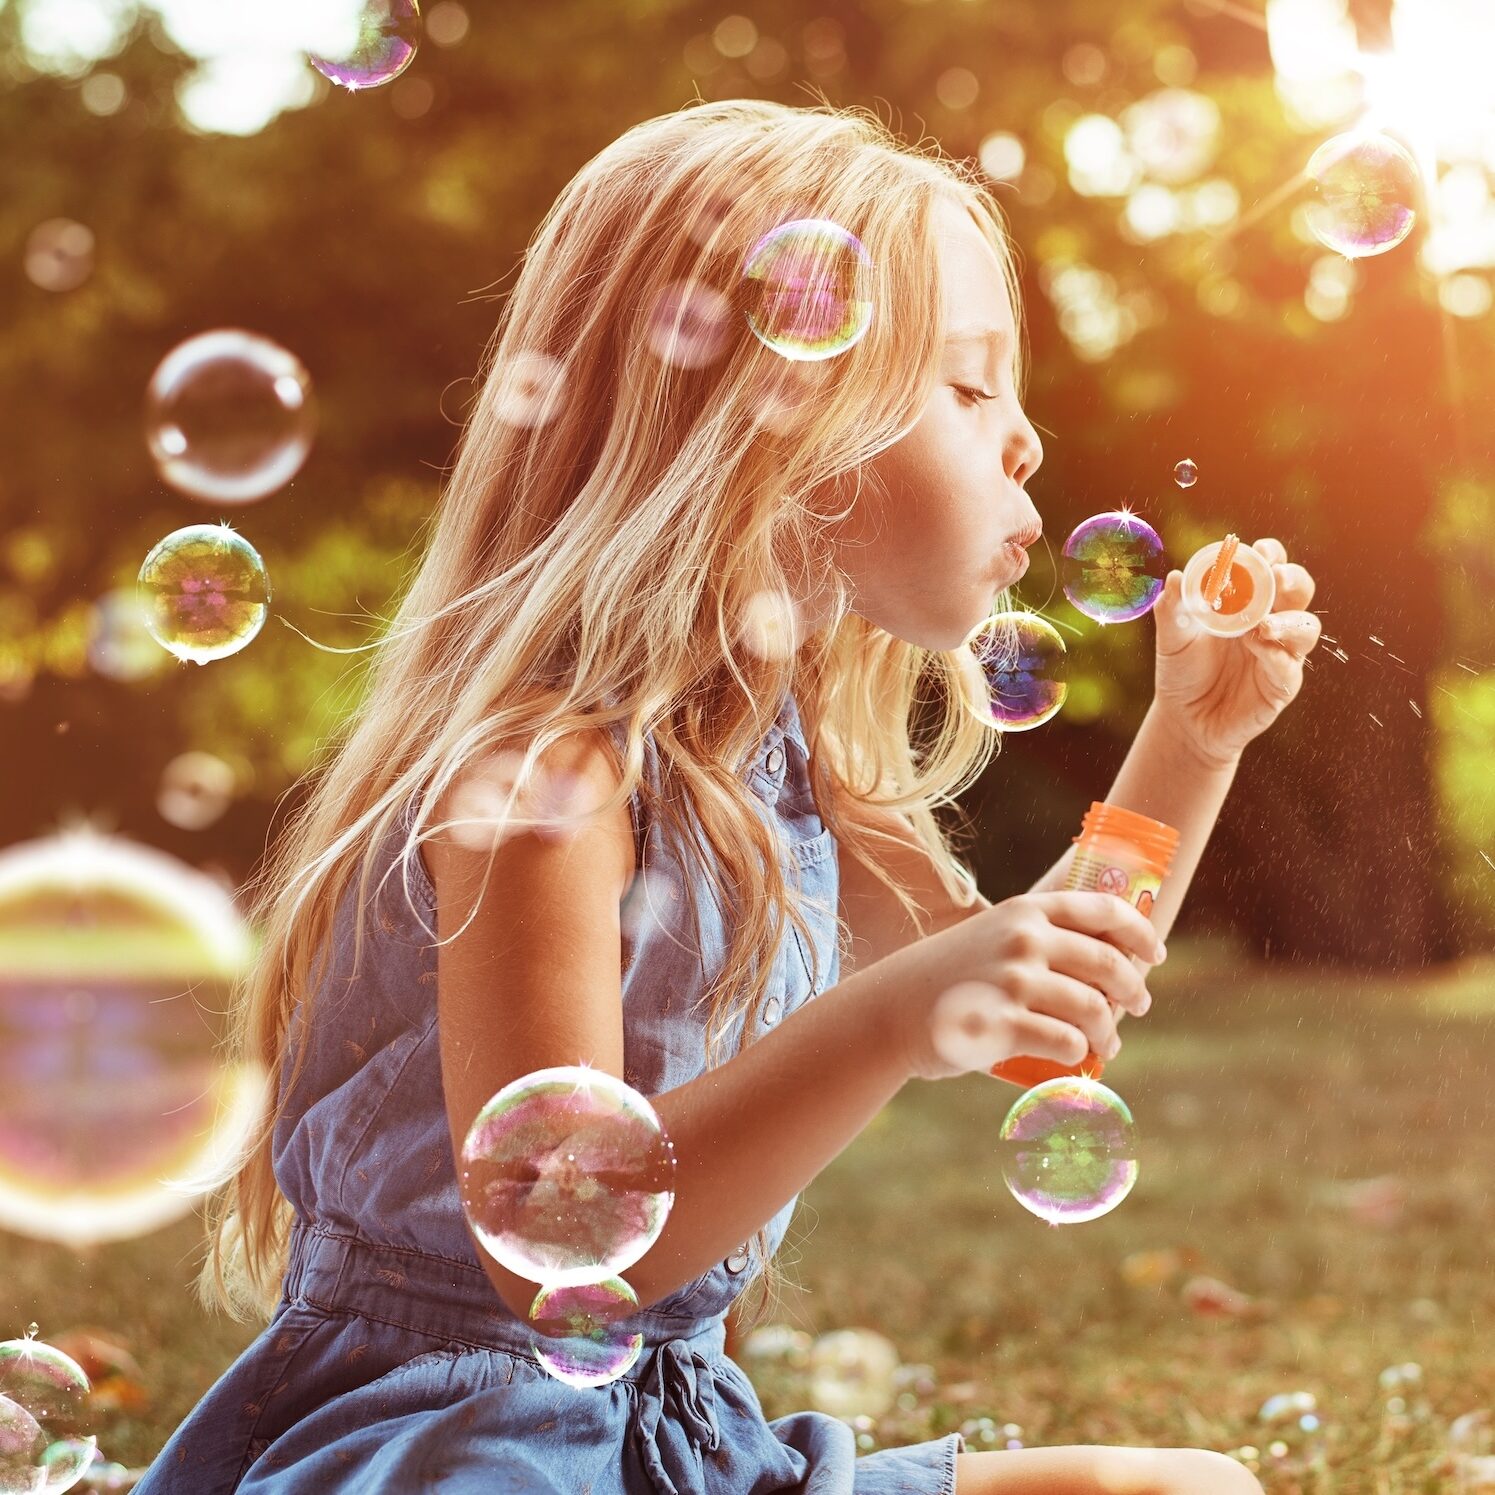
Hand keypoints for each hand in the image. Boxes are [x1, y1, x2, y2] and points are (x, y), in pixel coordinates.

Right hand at [867, 892, 1164, 1081]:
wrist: (890, 1010)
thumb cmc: (947, 976)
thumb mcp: (990, 936)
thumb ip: (1035, 938)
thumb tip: (1099, 960)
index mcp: (1025, 912)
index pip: (1103, 910)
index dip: (1140, 933)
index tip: (1155, 956)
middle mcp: (1024, 940)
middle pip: (1107, 963)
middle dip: (1134, 989)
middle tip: (1138, 1005)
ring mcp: (1014, 982)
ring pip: (1093, 1009)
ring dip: (1110, 1031)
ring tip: (1110, 1043)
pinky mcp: (1004, 1025)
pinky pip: (1067, 1042)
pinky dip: (1080, 1054)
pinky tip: (1078, 1058)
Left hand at [1152, 537, 1322, 770]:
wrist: (1184, 720)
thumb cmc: (1182, 672)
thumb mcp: (1172, 639)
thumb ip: (1173, 610)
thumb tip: (1176, 578)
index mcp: (1248, 603)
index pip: (1270, 569)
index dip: (1271, 555)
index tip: (1260, 550)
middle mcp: (1271, 622)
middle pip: (1299, 591)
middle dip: (1292, 578)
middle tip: (1276, 576)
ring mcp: (1280, 653)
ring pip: (1306, 628)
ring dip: (1289, 620)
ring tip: (1262, 625)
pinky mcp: (1282, 685)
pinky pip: (1290, 666)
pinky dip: (1276, 654)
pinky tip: (1257, 648)